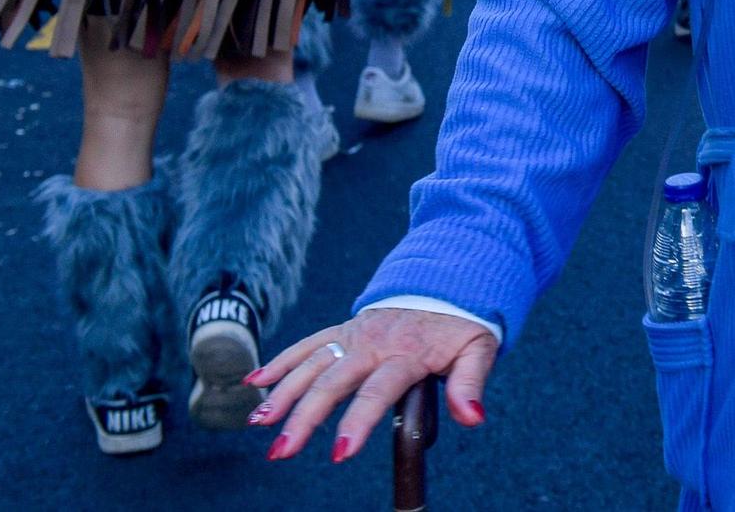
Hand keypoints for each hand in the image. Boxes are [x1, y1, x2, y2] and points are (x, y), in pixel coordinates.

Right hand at [248, 308, 498, 462]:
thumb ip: (470, 384)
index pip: (377, 390)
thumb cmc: (461, 324)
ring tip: (260, 423)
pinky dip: (280, 361)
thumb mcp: (478, 350)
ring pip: (311, 363)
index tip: (339, 453)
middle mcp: (373, 344)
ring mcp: (353, 335)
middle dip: (305, 416)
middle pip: (333, 381)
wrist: (447, 281)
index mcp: (406, 353)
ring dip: (282, 392)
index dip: (358, 421)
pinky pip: (307, 344)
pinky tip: (255, 382)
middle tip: (283, 450)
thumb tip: (473, 419)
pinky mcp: (342, 330)